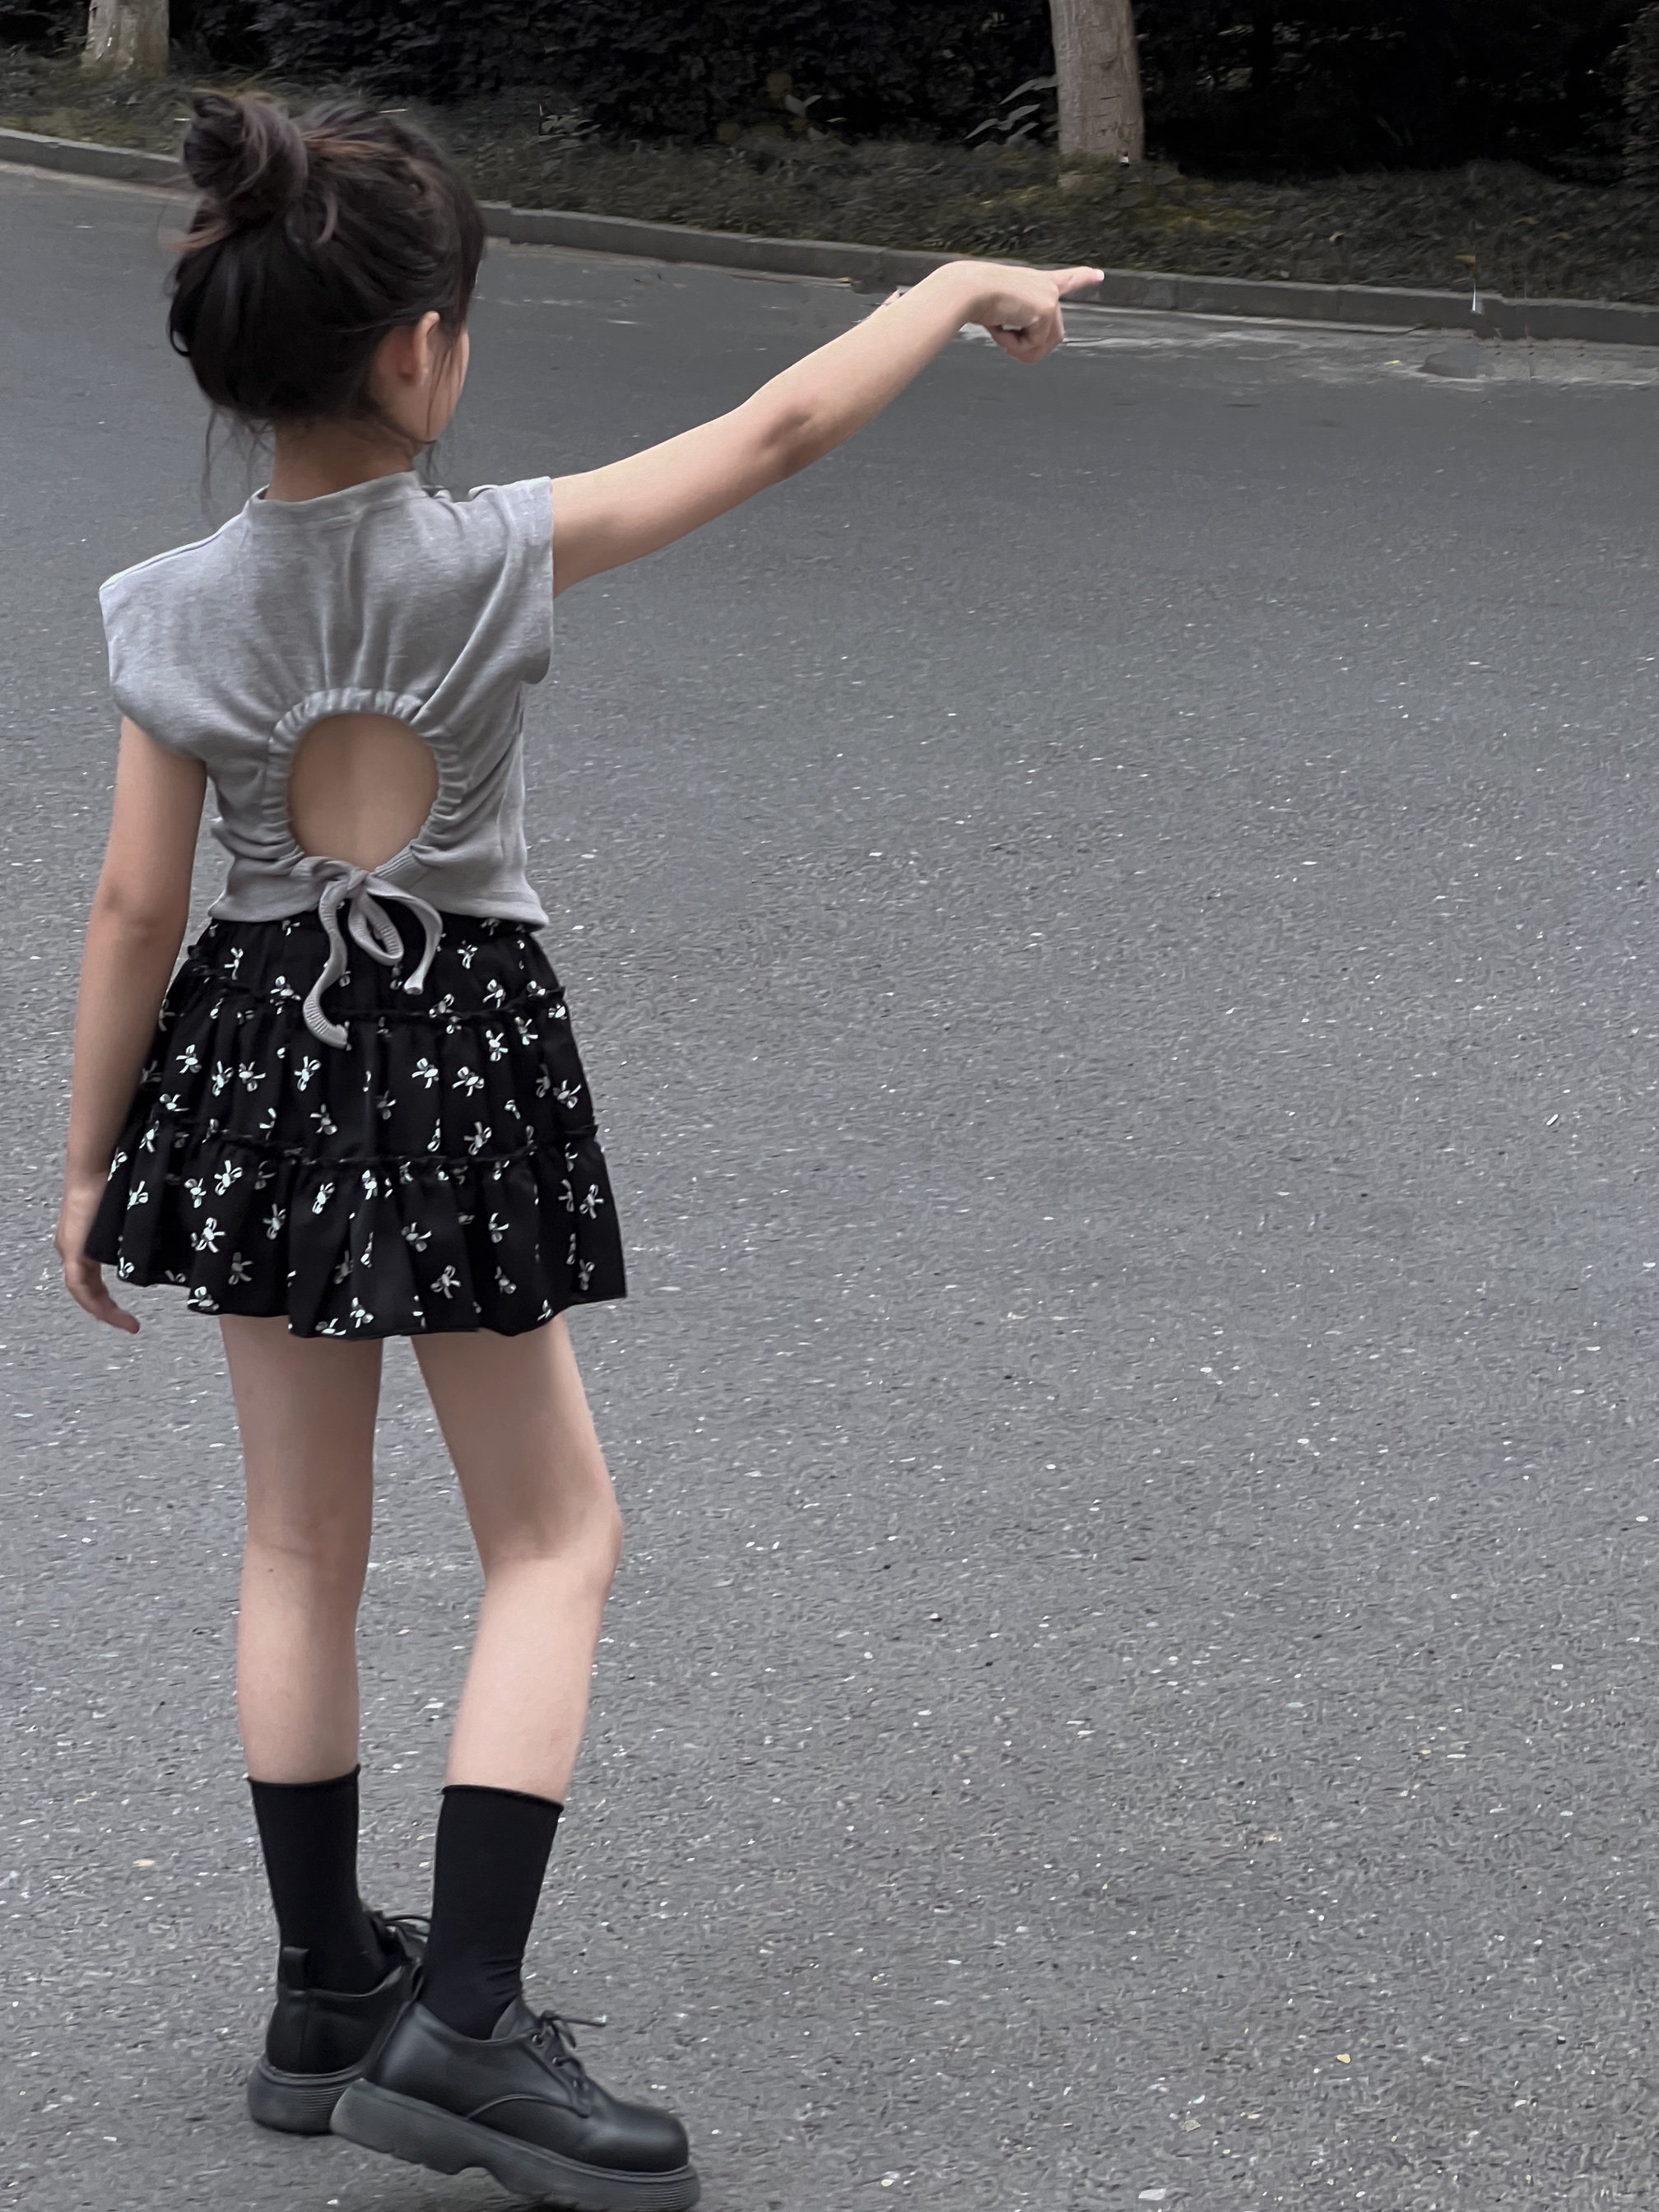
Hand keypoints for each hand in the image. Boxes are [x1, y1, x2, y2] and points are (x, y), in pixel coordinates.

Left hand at [57, 1172, 137, 1332]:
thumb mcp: (130, 1212)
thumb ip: (138, 1229)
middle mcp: (74, 1248)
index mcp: (85, 1242)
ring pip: (83, 1291)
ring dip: (102, 1309)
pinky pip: (79, 1285)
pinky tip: (108, 1311)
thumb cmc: (115, 1177)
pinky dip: (93, 1301)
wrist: (96, 1164)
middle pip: (88, 1290)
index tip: (129, 1313)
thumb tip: (164, 1237)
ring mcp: (71, 1249)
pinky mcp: (72, 1248)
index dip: (109, 1299)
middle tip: (130, 1324)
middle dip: (108, 1311)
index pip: (93, 1280)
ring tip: (125, 1323)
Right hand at [949, 261, 1105, 362]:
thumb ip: (1018, 326)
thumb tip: (1027, 349)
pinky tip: (1001, 325)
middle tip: (1006, 347)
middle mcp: (1047, 287)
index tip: (1099, 275)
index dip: (1082, 277)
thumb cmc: (974, 297)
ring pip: (1045, 343)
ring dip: (1020, 347)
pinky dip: (1013, 344)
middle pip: (1053, 335)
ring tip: (1001, 329)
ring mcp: (1049, 298)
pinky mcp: (1046, 310)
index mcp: (1036, 282)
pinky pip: (1033, 345)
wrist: (968, 290)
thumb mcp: (1000, 312)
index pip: (1064, 280)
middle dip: (1030, 347)